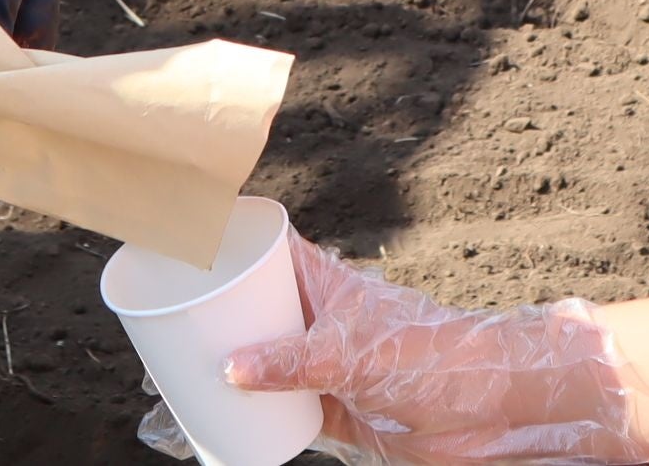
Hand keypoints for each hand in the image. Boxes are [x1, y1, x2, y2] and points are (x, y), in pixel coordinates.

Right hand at [197, 234, 648, 464]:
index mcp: (326, 282)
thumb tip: (227, 371)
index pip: (269, 244)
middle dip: (212, 309)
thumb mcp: (353, 354)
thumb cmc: (431, 355)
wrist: (488, 409)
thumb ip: (292, 361)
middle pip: (254, 304)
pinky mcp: (336, 408)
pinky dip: (253, 414)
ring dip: (227, 364)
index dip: (228, 232)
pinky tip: (221, 419)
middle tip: (160, 315)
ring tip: (175, 371)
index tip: (179, 228)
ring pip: (263, 358)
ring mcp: (327, 364)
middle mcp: (321, 319)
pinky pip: (281, 408)